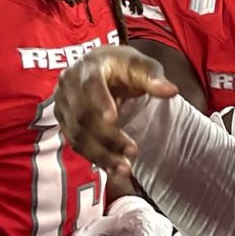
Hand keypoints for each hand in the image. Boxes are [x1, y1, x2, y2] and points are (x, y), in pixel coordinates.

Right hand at [53, 45, 178, 180]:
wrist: (99, 69)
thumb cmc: (122, 67)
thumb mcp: (140, 66)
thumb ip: (153, 77)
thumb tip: (171, 90)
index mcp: (88, 65)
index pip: (91, 83)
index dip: (100, 100)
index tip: (113, 118)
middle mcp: (69, 85)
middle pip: (83, 115)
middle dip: (108, 137)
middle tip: (133, 151)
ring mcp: (63, 104)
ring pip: (78, 134)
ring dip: (101, 154)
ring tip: (125, 169)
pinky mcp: (64, 122)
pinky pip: (77, 143)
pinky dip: (95, 158)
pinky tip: (113, 169)